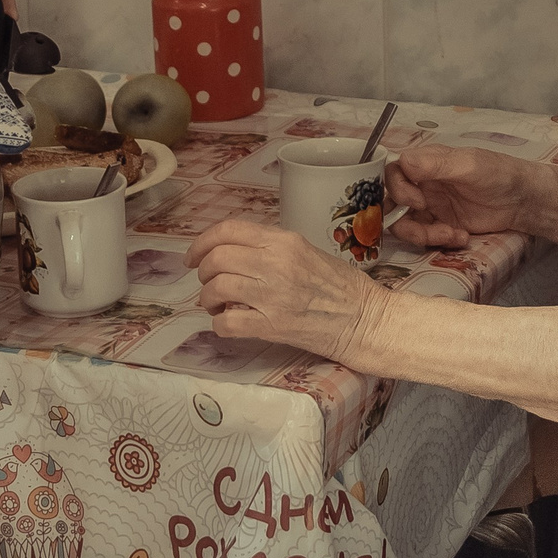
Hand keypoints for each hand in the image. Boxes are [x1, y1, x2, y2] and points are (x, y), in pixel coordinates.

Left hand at [185, 220, 390, 365]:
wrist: (363, 319)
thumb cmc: (339, 285)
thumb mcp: (304, 250)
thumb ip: (268, 248)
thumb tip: (228, 255)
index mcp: (284, 241)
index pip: (228, 230)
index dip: (202, 242)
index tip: (194, 256)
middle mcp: (276, 264)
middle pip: (217, 258)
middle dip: (203, 271)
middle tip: (207, 282)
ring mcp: (273, 296)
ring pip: (216, 288)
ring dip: (207, 298)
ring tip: (216, 304)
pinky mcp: (273, 327)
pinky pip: (227, 322)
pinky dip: (218, 323)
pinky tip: (228, 322)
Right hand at [382, 145, 534, 249]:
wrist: (522, 200)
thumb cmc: (498, 173)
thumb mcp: (468, 165)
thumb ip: (436, 165)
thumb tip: (404, 162)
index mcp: (426, 163)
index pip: (392, 174)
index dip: (397, 190)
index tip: (417, 202)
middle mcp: (423, 184)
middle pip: (392, 204)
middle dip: (403, 221)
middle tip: (427, 228)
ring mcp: (431, 206)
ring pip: (405, 225)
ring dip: (422, 235)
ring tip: (449, 235)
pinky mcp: (441, 225)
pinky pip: (426, 237)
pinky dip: (439, 241)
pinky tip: (461, 237)